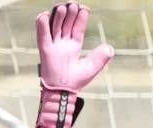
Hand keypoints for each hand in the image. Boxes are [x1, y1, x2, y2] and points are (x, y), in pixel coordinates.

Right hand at [34, 3, 113, 127]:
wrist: (63, 93)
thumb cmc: (76, 82)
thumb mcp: (91, 67)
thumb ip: (101, 57)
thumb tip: (110, 48)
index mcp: (74, 47)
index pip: (77, 29)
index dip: (80, 19)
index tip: (84, 8)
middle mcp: (63, 45)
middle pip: (66, 25)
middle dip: (70, 15)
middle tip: (73, 4)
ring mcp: (54, 47)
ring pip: (55, 28)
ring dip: (59, 17)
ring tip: (63, 7)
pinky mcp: (45, 51)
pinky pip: (42, 36)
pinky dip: (42, 26)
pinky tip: (44, 15)